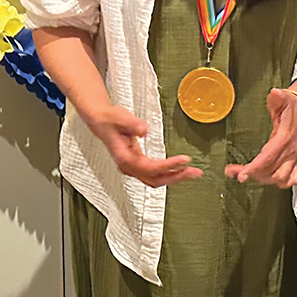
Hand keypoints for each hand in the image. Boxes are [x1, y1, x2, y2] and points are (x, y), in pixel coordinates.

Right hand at [79, 104, 198, 187]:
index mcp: (124, 158)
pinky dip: (168, 174)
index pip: (149, 167)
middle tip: (195, 172)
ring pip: (155, 179)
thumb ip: (132, 124)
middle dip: (176, 177)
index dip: (168, 166)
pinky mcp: (137, 165)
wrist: (101, 121)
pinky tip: (180, 170)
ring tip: (192, 172)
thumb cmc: (110, 119)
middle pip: (155, 179)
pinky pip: (154, 175)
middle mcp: (128, 166)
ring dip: (175, 177)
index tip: (184, 160)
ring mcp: (132, 167)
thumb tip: (143, 130)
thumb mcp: (120, 117)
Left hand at [226, 83, 296, 185]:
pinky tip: (268, 179)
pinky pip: (292, 179)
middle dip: (252, 174)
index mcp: (285, 137)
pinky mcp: (294, 160)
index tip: (242, 174)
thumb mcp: (283, 97)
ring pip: (280, 178)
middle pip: (272, 171)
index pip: (270, 156)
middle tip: (233, 172)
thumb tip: (275, 93)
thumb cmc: (289, 104)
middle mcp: (291, 150)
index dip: (255, 167)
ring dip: (263, 179)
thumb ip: (278, 97)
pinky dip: (280, 182)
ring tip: (245, 174)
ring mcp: (294, 157)